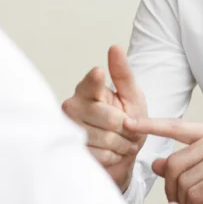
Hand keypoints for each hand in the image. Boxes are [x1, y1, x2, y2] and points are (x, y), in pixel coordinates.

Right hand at [61, 46, 146, 191]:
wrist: (124, 151)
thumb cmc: (128, 119)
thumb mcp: (131, 95)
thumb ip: (123, 74)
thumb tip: (114, 47)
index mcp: (86, 90)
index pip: (91, 83)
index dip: (95, 80)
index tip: (99, 72)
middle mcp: (73, 108)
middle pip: (110, 119)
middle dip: (128, 127)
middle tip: (129, 129)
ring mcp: (71, 131)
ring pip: (108, 139)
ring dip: (123, 144)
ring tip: (122, 141)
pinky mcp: (75, 152)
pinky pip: (103, 155)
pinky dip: (115, 156)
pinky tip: (113, 152)